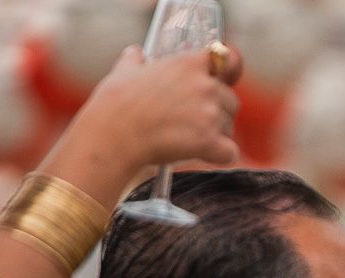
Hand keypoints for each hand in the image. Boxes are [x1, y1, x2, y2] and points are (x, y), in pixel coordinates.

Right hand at [65, 44, 241, 177]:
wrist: (113, 134)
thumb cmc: (116, 103)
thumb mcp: (125, 70)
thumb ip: (136, 60)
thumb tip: (136, 54)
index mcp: (189, 63)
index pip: (227, 59)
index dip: (228, 71)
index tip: (223, 80)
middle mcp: (205, 86)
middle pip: (231, 101)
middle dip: (217, 112)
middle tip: (191, 121)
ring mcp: (210, 114)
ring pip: (229, 128)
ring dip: (215, 136)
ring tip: (187, 138)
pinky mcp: (210, 141)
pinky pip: (230, 152)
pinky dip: (219, 156)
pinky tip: (201, 155)